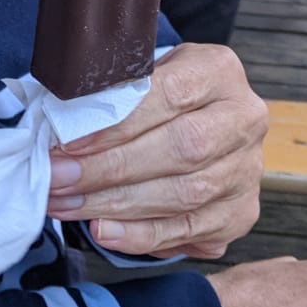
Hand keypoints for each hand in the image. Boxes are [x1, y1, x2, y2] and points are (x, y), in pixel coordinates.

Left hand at [47, 45, 267, 258]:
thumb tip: (65, 126)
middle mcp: (244, 119)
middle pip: (181, 150)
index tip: (69, 143)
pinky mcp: (241, 212)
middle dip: (109, 169)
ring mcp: (248, 170)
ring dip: (117, 205)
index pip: (170, 96)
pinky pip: (190, 230)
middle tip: (58, 179)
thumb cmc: (162, 93)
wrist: (205, 118)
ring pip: (185, 195)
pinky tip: (104, 231)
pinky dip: (142, 235)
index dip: (118, 124)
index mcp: (219, 71)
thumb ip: (116, 91)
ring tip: (69, 205)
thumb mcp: (144, 70)